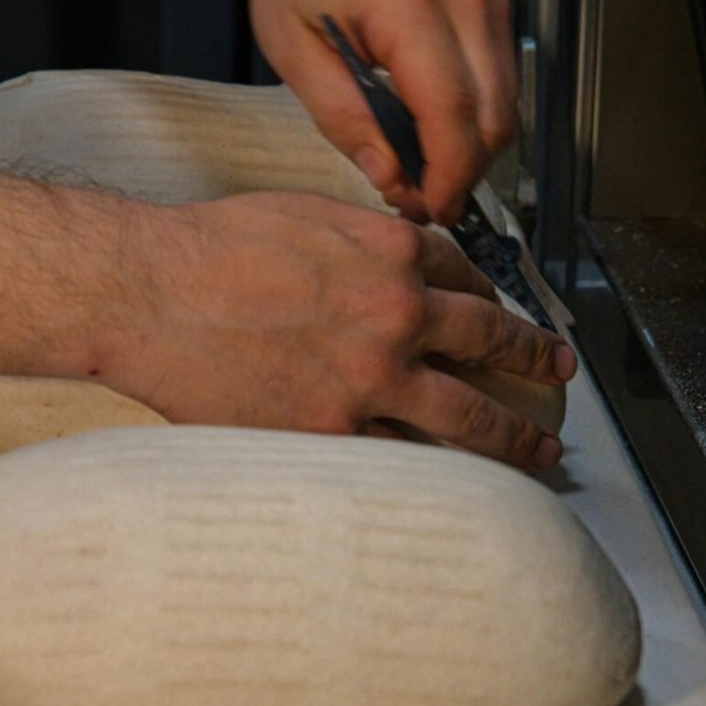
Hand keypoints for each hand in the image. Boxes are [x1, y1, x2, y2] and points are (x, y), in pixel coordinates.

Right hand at [102, 192, 575, 469]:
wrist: (148, 294)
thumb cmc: (206, 249)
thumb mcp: (301, 214)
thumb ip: (359, 238)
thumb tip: (389, 257)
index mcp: (390, 253)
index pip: (466, 274)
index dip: (491, 295)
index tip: (501, 312)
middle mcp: (396, 315)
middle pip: (492, 342)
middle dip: (536, 359)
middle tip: (558, 370)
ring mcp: (368, 379)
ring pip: (467, 417)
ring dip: (514, 437)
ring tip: (540, 454)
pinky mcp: (330, 431)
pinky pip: (399, 458)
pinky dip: (431, 474)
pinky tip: (453, 491)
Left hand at [240, 0, 516, 225]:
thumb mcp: (295, 52)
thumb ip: (342, 117)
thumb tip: (387, 175)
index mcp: (408, 1)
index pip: (452, 108)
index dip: (446, 172)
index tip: (427, 209)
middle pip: (493, 113)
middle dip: (462, 173)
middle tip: (416, 204)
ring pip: (506, 103)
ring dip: (471, 152)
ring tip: (418, 177)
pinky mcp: (492, 6)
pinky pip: (500, 82)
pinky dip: (474, 121)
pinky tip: (431, 139)